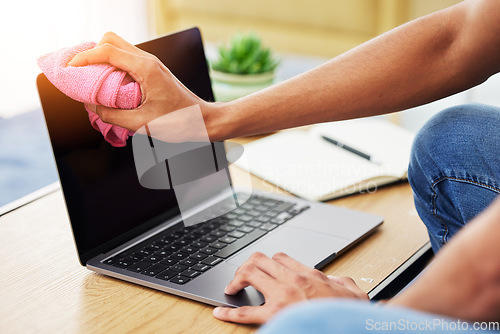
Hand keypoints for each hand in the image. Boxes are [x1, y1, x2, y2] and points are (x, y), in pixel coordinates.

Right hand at [68, 32, 215, 141]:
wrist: (204, 121)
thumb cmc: (180, 122)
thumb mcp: (142, 124)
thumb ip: (112, 115)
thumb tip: (91, 106)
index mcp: (145, 68)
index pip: (107, 51)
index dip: (84, 57)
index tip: (70, 68)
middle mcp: (148, 60)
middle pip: (111, 40)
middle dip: (90, 52)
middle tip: (79, 71)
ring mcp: (152, 64)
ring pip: (119, 47)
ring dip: (101, 58)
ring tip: (90, 77)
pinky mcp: (153, 71)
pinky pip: (127, 59)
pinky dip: (113, 65)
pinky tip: (108, 83)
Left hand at [213, 252, 367, 323]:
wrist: (350, 324)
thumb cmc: (349, 311)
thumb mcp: (352, 291)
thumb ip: (343, 282)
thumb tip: (340, 280)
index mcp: (308, 274)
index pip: (280, 257)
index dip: (269, 262)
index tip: (265, 269)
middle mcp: (291, 280)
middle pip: (258, 260)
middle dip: (246, 266)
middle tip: (242, 277)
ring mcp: (281, 296)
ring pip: (249, 273)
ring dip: (236, 279)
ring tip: (232, 288)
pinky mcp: (275, 315)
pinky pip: (246, 312)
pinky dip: (230, 312)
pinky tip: (220, 313)